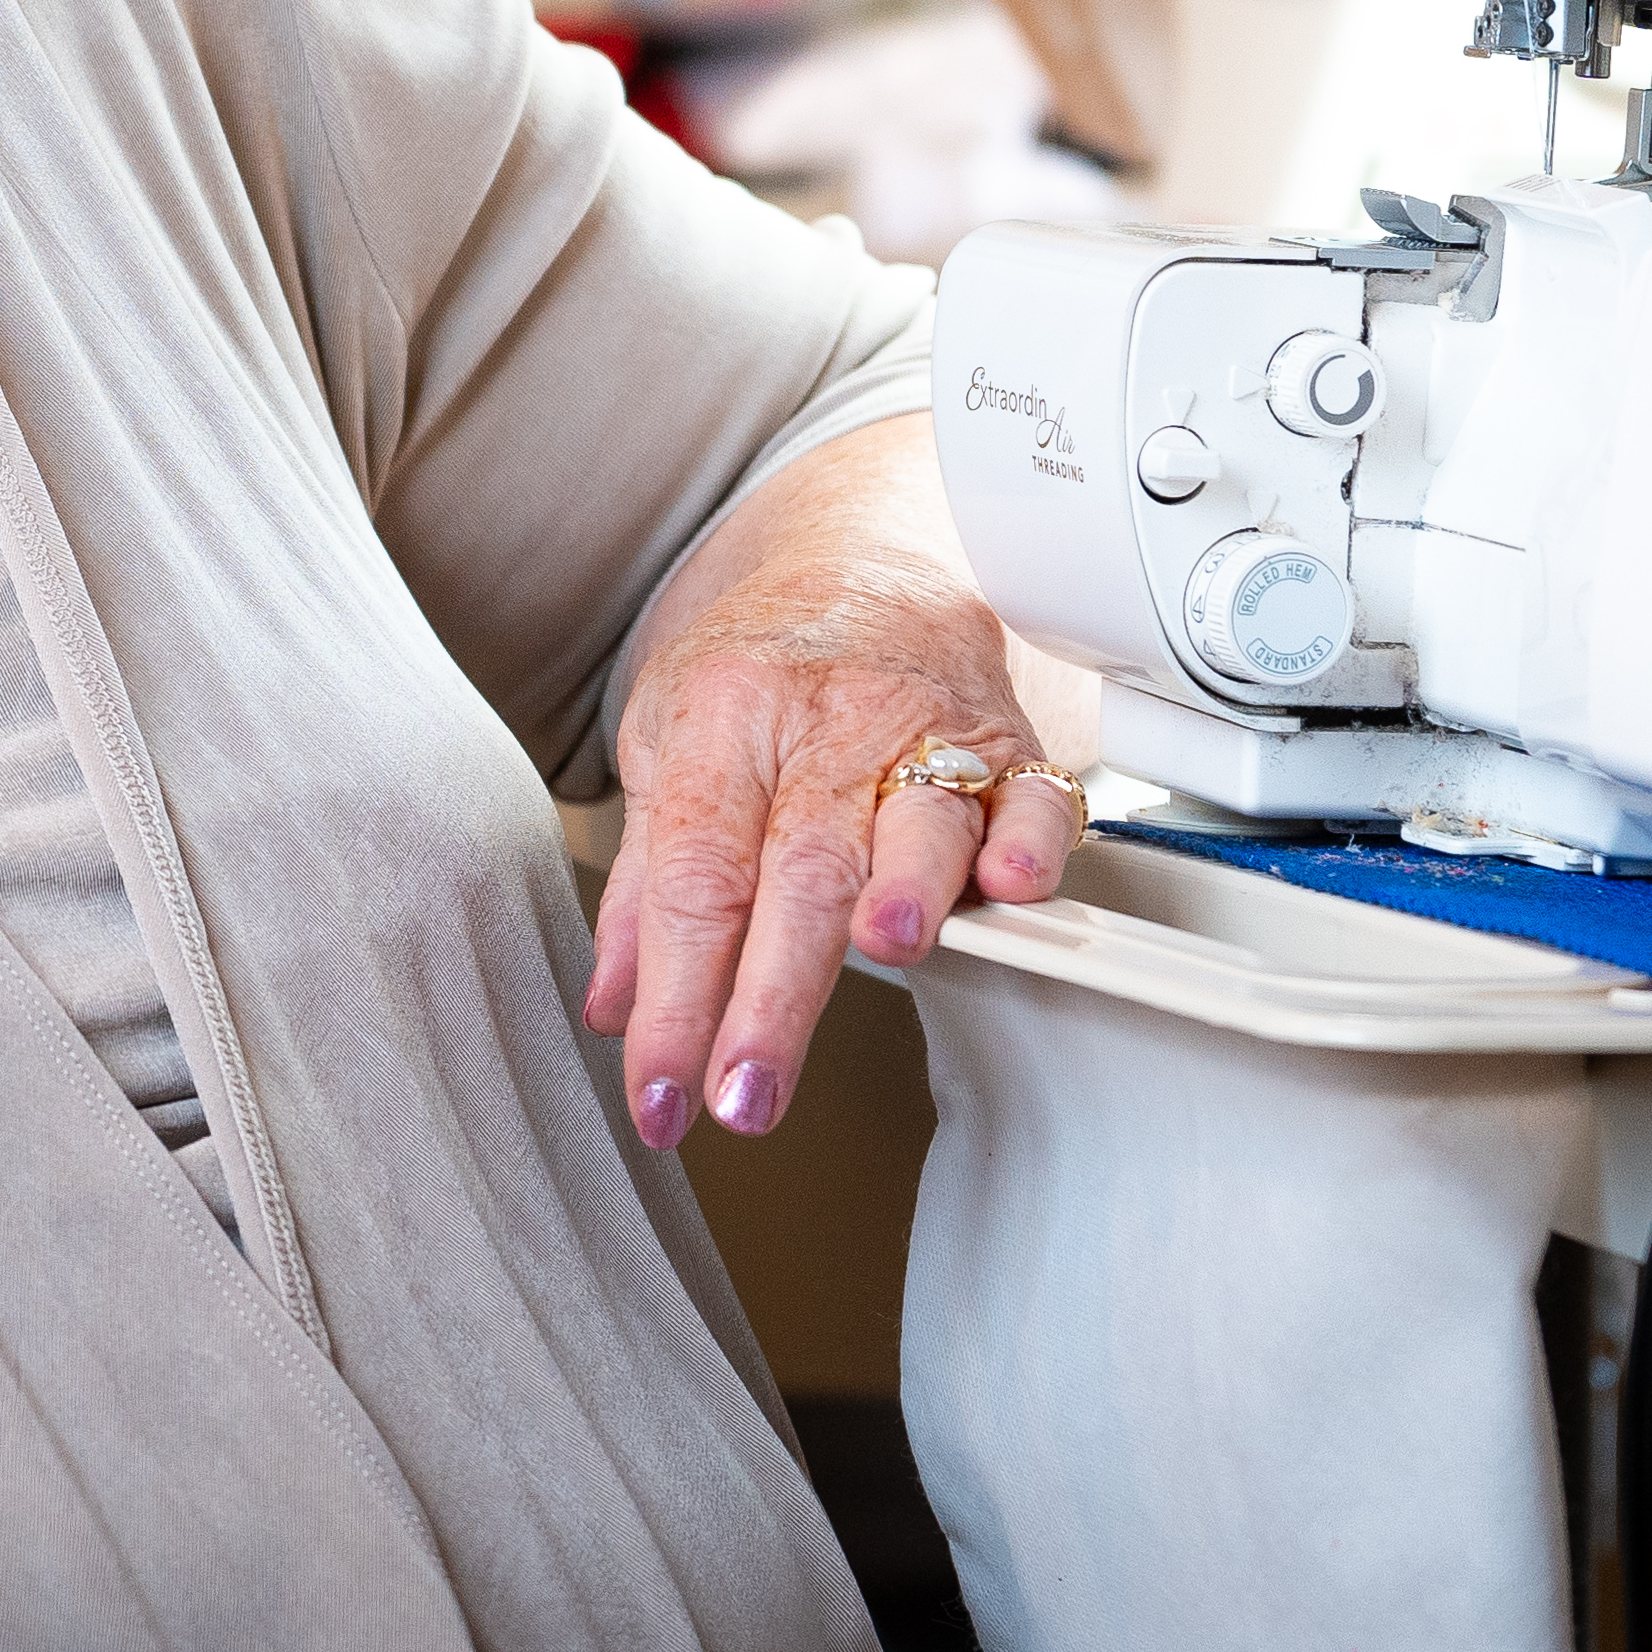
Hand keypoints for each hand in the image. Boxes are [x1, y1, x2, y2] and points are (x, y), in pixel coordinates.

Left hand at [580, 420, 1083, 1148]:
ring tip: (886, 954)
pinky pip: (1033, 794)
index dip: (676, 996)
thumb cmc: (756, 667)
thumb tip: (617, 1008)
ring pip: (921, 819)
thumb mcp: (665, 743)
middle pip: (799, 868)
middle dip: (775, 997)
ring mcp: (925, 728)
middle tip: (744, 1096)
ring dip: (910, 887)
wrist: (857, 555)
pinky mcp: (1009, 743)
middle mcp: (826, 721)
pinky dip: (1031, 844)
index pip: (696, 876)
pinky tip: (1012, 889)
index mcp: (724, 716)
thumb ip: (647, 883)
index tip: (660, 1091)